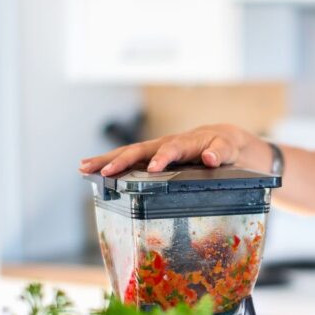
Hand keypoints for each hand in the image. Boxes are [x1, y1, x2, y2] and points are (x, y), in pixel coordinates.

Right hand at [78, 124, 255, 175]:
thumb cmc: (228, 146)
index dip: (163, 158)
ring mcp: (158, 150)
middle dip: (122, 160)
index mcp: (187, 142)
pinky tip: (94, 173)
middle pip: (141, 149)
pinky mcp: (153, 158)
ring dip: (107, 160)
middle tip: (103, 171)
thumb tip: (209, 157)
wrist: (225, 140)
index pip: (173, 149)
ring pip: (130, 153)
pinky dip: (112, 165)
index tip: (153, 169)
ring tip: (83, 167)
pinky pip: (131, 161)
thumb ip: (220, 152)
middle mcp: (168, 143)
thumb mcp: (231, 149)